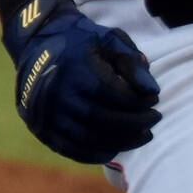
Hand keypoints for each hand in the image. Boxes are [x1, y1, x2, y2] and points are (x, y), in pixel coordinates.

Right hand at [3, 0, 160, 164]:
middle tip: (154, 120)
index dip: (138, 101)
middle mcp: (54, 93)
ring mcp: (44, 113)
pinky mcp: (39, 127)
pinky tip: (116, 148)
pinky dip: (95, 154)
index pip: (112, 95)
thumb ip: (132, 62)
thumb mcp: (110, 39)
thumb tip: (152, 91)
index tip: (154, 99)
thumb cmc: (82, 41)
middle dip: (134, 123)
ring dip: (121, 142)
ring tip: (144, 135)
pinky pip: (69, 149)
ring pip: (87, 138)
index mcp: (72, 70)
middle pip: (101, 119)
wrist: (37, 42)